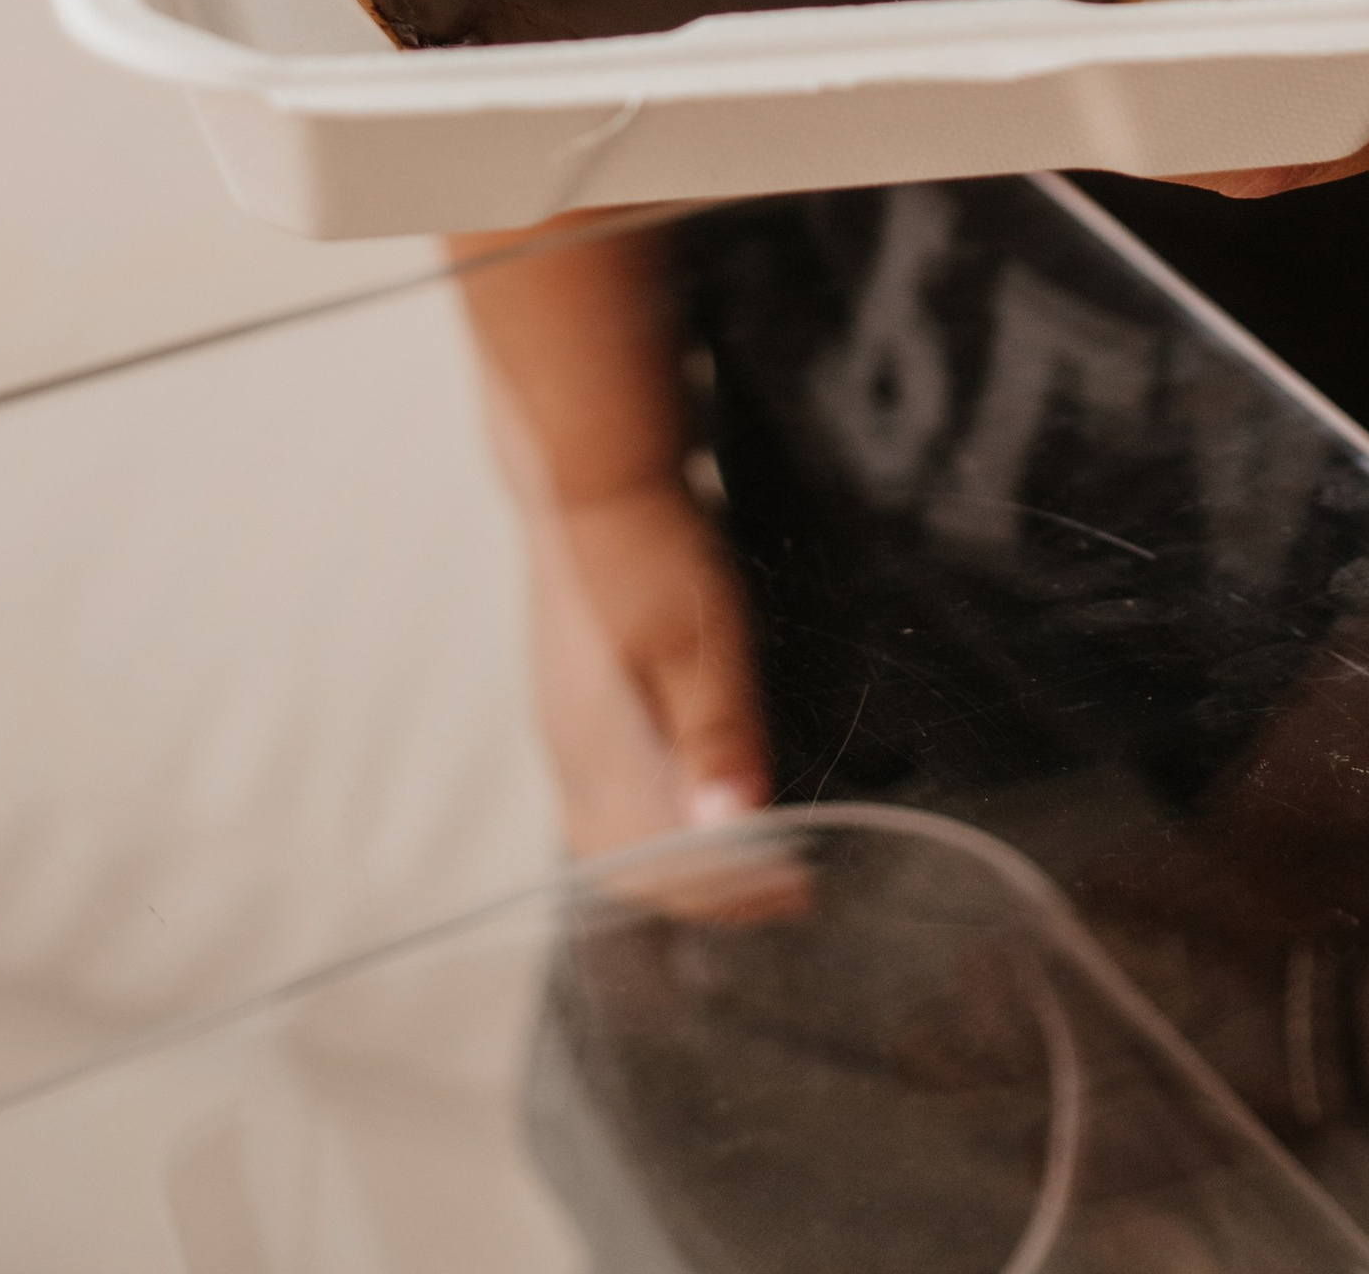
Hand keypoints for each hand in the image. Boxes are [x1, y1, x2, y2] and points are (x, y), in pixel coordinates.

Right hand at [534, 477, 770, 861]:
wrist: (591, 477)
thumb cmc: (651, 552)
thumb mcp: (703, 640)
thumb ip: (717, 735)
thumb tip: (732, 825)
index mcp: (603, 758)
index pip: (665, 869)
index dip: (736, 891)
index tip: (803, 887)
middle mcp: (573, 760)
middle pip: (634, 868)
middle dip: (709, 890)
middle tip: (786, 881)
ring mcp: (565, 734)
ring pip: (613, 838)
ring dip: (681, 860)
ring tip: (753, 851)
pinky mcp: (571, 708)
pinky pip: (605, 800)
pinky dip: (655, 823)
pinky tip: (695, 799)